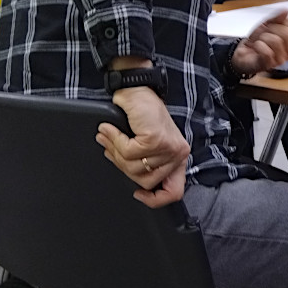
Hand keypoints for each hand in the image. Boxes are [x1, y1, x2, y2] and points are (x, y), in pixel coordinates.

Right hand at [96, 86, 189, 207]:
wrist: (136, 88)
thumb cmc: (141, 113)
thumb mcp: (144, 144)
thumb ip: (141, 162)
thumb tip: (127, 177)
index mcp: (177, 158)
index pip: (174, 192)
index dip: (155, 200)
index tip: (139, 194)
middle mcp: (177, 154)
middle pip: (145, 182)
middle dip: (123, 166)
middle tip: (113, 148)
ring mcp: (168, 147)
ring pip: (133, 168)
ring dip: (116, 152)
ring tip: (110, 136)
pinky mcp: (155, 139)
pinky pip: (128, 152)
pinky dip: (115, 141)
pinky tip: (110, 130)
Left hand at [230, 9, 287, 75]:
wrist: (244, 53)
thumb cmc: (258, 40)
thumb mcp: (266, 25)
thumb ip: (276, 18)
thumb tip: (286, 11)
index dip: (284, 21)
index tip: (275, 24)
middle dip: (272, 29)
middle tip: (265, 33)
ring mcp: (281, 59)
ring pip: (276, 42)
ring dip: (263, 38)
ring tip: (260, 41)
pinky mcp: (270, 65)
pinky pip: (267, 52)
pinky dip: (258, 46)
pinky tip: (257, 47)